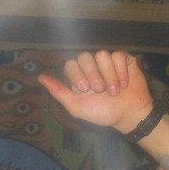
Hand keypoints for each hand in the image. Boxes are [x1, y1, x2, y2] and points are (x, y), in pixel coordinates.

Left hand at [38, 50, 153, 132]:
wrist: (128, 115)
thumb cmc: (101, 113)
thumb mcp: (76, 106)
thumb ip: (59, 92)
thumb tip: (40, 77)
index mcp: (78, 76)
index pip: (71, 64)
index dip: (77, 75)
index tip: (84, 89)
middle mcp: (91, 66)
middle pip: (85, 56)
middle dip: (92, 74)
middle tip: (100, 90)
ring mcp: (107, 62)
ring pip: (102, 55)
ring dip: (108, 75)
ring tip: (114, 91)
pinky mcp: (123, 60)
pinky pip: (118, 55)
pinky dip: (121, 71)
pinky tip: (124, 84)